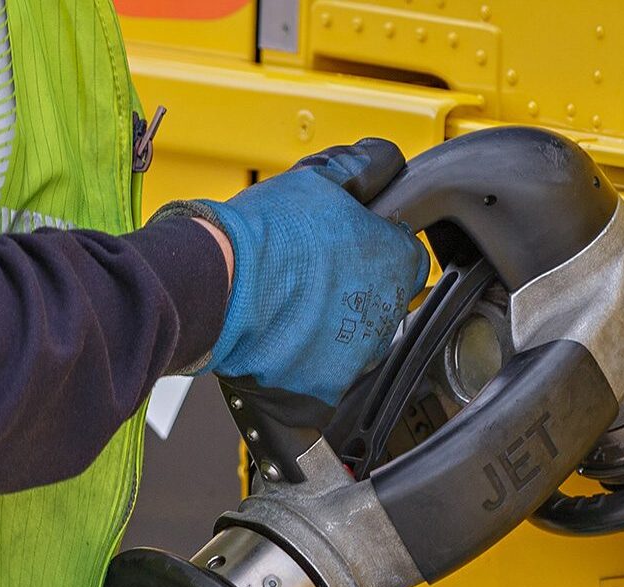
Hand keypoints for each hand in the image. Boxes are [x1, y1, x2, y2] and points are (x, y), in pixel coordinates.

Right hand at [156, 138, 430, 405]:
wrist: (216, 284)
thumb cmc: (265, 235)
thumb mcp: (318, 179)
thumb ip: (361, 171)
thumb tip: (383, 161)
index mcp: (396, 261)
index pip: (407, 257)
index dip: (377, 248)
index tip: (350, 247)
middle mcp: (387, 312)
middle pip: (383, 301)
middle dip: (357, 288)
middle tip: (313, 273)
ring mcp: (360, 354)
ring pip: (357, 340)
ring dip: (335, 326)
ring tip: (293, 303)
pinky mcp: (330, 387)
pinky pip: (328, 374)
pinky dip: (310, 359)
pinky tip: (283, 334)